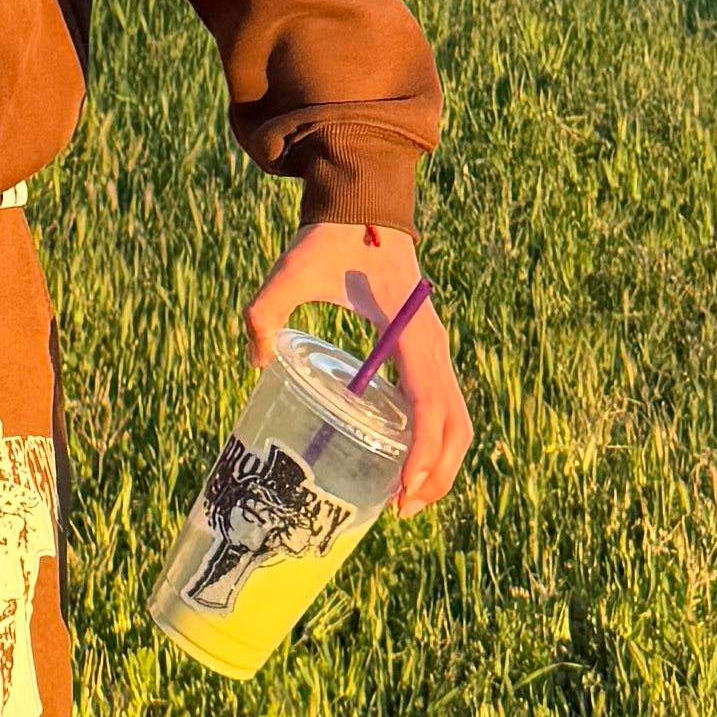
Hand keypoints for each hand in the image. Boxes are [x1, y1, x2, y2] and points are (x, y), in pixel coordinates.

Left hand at [240, 209, 471, 515]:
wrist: (365, 206)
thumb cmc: (331, 240)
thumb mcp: (290, 271)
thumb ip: (264, 312)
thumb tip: (257, 362)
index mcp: (408, 330)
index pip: (428, 402)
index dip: (422, 450)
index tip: (403, 489)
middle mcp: (433, 344)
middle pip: (456, 422)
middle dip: (437, 473)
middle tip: (400, 510)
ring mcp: (436, 348)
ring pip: (459, 418)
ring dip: (444, 463)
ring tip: (407, 500)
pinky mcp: (428, 350)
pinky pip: (446, 404)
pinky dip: (439, 441)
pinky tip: (409, 465)